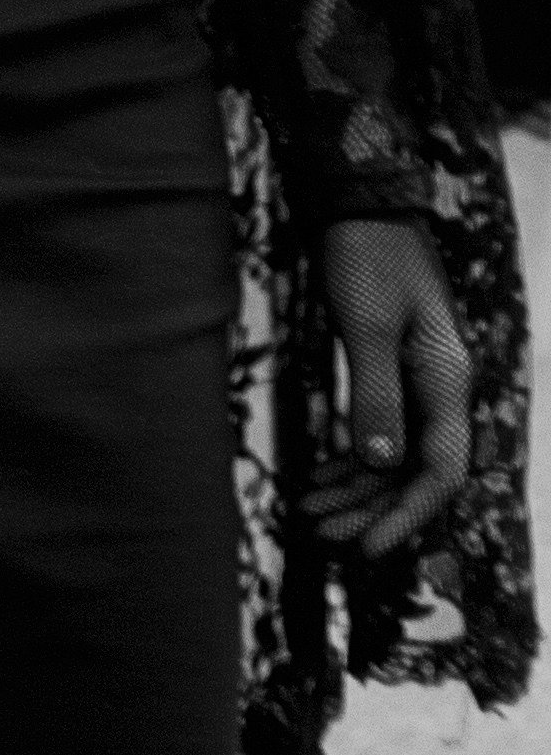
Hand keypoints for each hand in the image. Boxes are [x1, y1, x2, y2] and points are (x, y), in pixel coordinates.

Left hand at [305, 215, 475, 556]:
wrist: (359, 205)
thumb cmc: (365, 257)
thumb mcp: (365, 326)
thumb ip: (375, 393)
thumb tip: (378, 463)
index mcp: (446, 381)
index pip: (439, 471)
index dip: (405, 515)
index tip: (365, 549)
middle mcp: (440, 388)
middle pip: (416, 471)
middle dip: (373, 509)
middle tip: (321, 536)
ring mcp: (417, 379)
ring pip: (394, 455)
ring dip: (357, 488)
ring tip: (309, 513)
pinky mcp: (390, 369)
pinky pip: (379, 429)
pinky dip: (351, 456)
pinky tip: (319, 476)